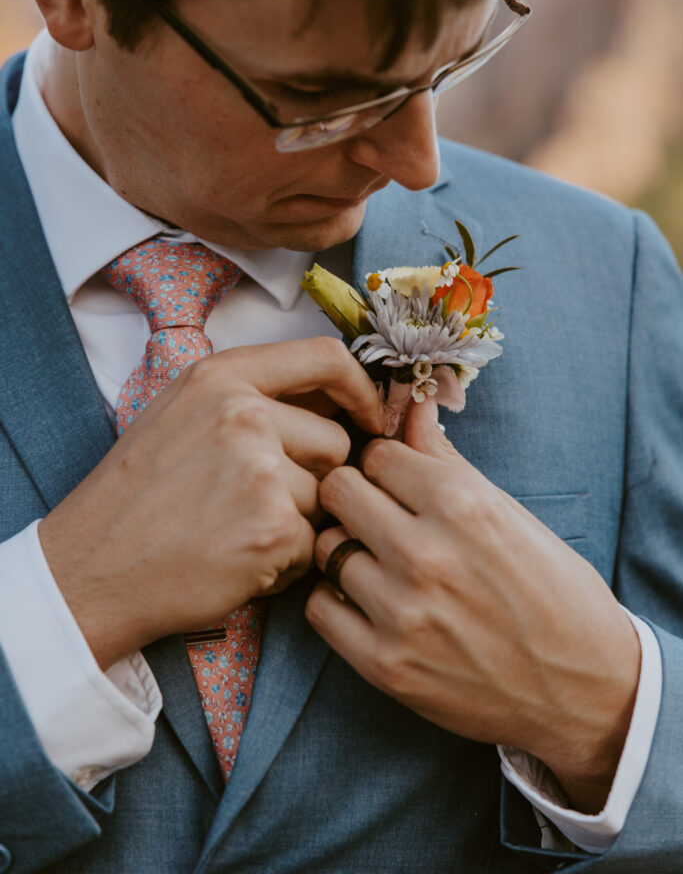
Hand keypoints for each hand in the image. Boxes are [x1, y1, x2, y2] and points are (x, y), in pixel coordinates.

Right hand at [39, 337, 382, 669]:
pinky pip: (314, 542)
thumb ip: (251, 395)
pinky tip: (238, 560)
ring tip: (238, 530)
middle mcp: (243, 414)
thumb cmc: (138, 495)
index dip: (360, 389)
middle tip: (256, 501)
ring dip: (298, 520)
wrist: (92, 567)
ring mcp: (261, 470)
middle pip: (335, 440)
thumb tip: (333, 395)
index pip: (326, 357)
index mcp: (221, 377)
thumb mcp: (182, 414)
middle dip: (314, 475)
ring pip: (327, 495)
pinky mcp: (274, 528)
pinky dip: (286, 560)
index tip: (369, 416)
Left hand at [308, 397, 639, 813]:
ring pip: (325, 547)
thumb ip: (448, 462)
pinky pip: (320, 609)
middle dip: (355, 497)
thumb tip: (413, 409)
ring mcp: (401, 611)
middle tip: (377, 518)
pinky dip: (337, 602)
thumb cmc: (555, 593)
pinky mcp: (385, 665)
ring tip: (378, 564)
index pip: (377, 454)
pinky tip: (367, 604)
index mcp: (463, 504)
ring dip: (346, 550)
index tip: (399, 486)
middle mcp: (426, 553)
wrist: (584, 690)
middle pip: (338, 491)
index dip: (387, 467)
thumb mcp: (510, 515)